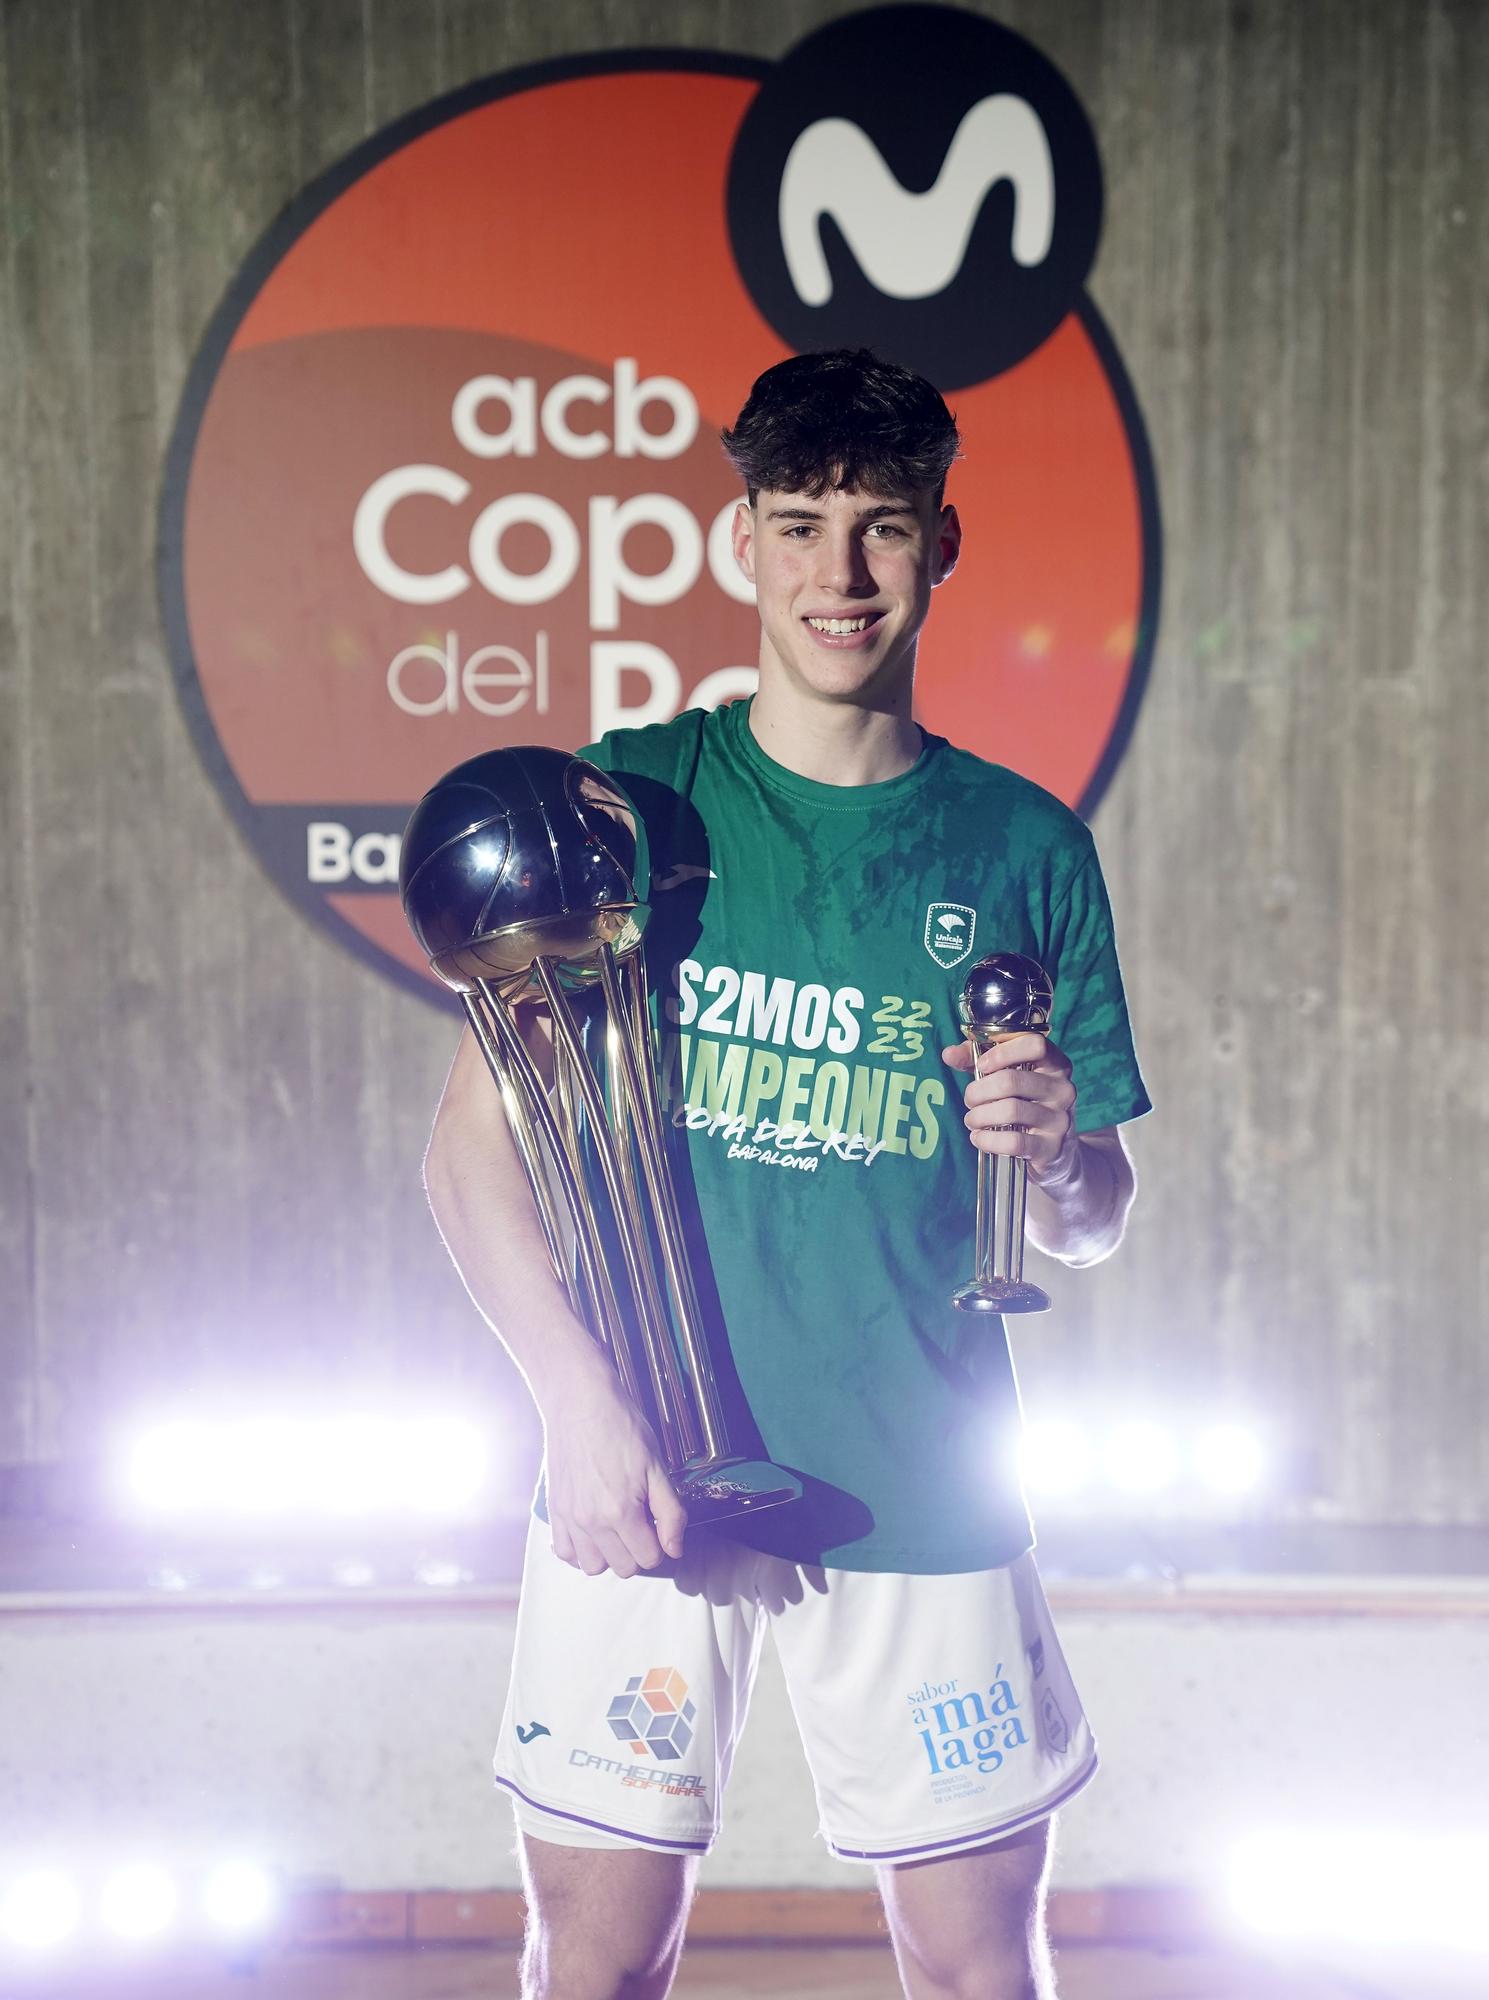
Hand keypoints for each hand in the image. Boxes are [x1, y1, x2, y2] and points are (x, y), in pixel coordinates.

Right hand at [542, 1370, 687, 1578]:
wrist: (579, 1403)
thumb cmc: (621, 1427)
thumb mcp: (657, 1466)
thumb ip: (670, 1512)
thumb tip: (675, 1549)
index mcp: (621, 1512)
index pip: (649, 1558)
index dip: (661, 1543)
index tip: (658, 1523)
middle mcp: (592, 1522)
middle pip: (623, 1567)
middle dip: (638, 1551)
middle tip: (641, 1522)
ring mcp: (569, 1518)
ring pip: (593, 1567)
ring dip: (609, 1555)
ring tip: (617, 1529)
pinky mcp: (555, 1511)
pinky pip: (565, 1553)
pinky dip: (580, 1550)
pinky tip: (592, 1532)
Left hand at [941, 1031, 1077, 1176]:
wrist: (1056, 1149)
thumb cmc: (1025, 1102)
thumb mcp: (1005, 1075)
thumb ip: (978, 1059)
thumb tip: (949, 1054)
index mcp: (1055, 1064)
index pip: (1035, 1044)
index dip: (1002, 1052)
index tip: (982, 1065)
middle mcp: (1063, 1089)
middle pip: (1012, 1080)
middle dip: (979, 1090)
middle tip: (969, 1099)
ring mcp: (1060, 1119)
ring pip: (1010, 1110)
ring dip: (979, 1116)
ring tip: (972, 1120)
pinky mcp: (1051, 1147)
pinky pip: (1013, 1141)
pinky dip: (987, 1140)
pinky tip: (978, 1138)